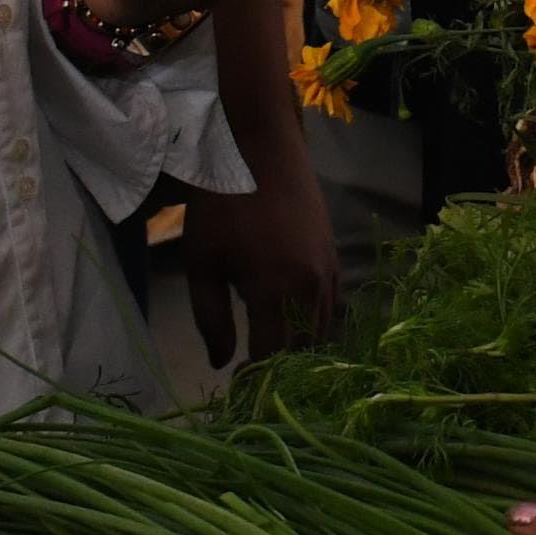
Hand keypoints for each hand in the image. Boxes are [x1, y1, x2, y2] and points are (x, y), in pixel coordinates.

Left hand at [180, 140, 341, 369]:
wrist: (261, 147)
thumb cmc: (221, 203)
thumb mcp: (201, 261)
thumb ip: (210, 318)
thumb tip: (221, 363)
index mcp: (273, 289)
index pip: (270, 354)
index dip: (256, 378)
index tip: (238, 386)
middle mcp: (309, 285)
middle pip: (303, 348)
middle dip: (281, 369)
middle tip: (255, 374)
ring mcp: (327, 270)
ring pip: (322, 328)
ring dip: (300, 347)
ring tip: (273, 353)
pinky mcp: (334, 255)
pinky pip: (331, 303)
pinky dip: (315, 322)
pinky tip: (293, 323)